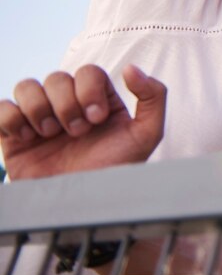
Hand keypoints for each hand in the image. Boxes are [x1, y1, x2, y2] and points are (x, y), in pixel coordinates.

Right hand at [0, 65, 165, 179]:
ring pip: (27, 86)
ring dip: (38, 108)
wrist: (81, 206)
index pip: (88, 72)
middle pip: (57, 77)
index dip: (89, 90)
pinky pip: (1, 108)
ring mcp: (40, 119)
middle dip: (66, 104)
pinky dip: (10, 118)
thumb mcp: (145, 136)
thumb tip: (132, 67)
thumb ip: (154, 97)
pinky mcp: (14, 135)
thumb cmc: (113, 172)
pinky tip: (26, 137)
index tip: (96, 119)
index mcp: (98, 101)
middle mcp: (68, 105)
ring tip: (49, 134)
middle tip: (75, 132)